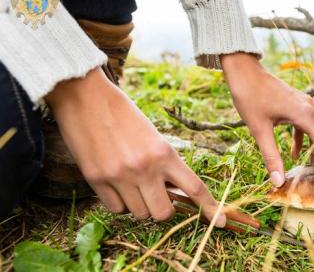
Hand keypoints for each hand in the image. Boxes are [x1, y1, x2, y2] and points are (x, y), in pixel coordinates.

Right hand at [46, 67, 225, 225]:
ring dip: (140, 204)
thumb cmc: (122, 112)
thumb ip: (163, 163)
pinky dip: (120, 203)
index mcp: (164, 152)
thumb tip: (171, 190)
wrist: (86, 97)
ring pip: (140, 214)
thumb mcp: (151, 134)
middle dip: (164, 208)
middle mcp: (145, 168)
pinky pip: (116, 209)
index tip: (221, 222)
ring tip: (132, 182)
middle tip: (158, 194)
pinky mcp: (96, 180)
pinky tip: (116, 184)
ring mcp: (120, 176)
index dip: (210, 208)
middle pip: (164, 213)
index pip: (194, 187)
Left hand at [221, 53, 313, 191]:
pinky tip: (294, 154)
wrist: (244, 72)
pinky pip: (308, 125)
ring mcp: (305, 105)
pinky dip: (305, 140)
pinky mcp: (297, 105)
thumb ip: (270, 156)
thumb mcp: (259, 129)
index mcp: (304, 114)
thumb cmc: (249, 97)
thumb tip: (277, 182)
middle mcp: (311, 108)